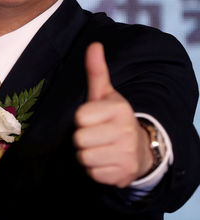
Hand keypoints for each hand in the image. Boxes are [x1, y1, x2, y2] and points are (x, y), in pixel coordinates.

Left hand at [73, 42, 152, 186]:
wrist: (140, 150)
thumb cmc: (113, 119)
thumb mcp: (105, 94)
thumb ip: (97, 71)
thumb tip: (94, 44)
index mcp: (119, 109)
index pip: (80, 117)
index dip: (82, 119)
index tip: (93, 119)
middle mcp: (126, 131)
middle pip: (79, 139)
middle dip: (82, 138)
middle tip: (95, 135)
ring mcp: (126, 154)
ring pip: (84, 157)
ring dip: (87, 154)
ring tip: (100, 147)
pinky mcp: (122, 175)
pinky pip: (92, 173)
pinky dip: (95, 169)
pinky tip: (106, 161)